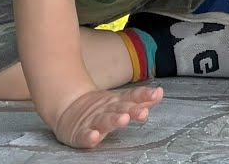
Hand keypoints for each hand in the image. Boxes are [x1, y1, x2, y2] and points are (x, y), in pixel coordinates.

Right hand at [49, 85, 163, 148]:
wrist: (68, 107)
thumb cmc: (102, 108)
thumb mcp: (122, 101)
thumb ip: (142, 99)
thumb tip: (160, 92)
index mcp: (119, 102)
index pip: (133, 97)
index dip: (145, 95)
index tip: (156, 93)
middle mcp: (108, 110)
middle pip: (121, 109)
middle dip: (132, 110)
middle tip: (143, 112)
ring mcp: (93, 120)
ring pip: (105, 120)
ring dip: (114, 120)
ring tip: (124, 119)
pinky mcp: (79, 133)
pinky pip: (85, 135)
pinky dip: (89, 136)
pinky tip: (95, 136)